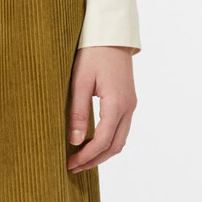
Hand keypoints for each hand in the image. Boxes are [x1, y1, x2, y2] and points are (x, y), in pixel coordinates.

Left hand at [66, 46, 137, 172]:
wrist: (111, 33)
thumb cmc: (93, 53)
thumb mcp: (80, 82)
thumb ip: (79, 113)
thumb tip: (76, 141)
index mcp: (116, 103)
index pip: (102, 141)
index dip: (86, 156)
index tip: (70, 164)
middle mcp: (128, 107)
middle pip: (115, 146)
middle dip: (94, 160)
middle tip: (74, 167)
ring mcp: (130, 105)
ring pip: (120, 140)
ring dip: (102, 153)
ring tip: (81, 159)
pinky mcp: (128, 101)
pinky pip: (121, 129)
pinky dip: (108, 141)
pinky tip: (92, 143)